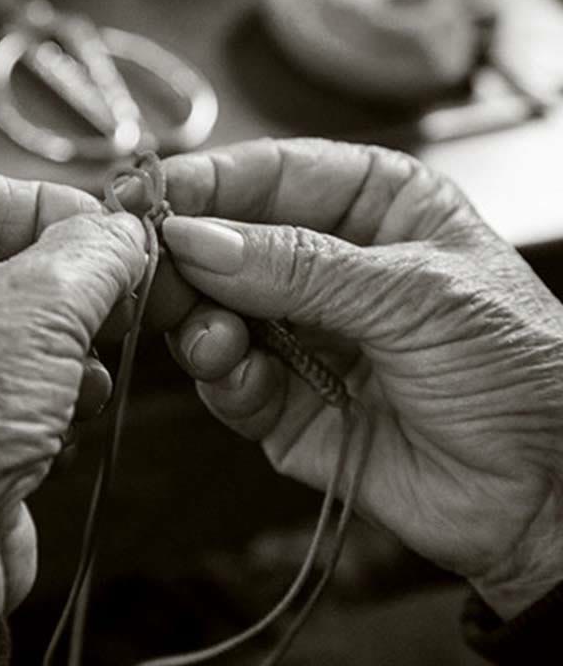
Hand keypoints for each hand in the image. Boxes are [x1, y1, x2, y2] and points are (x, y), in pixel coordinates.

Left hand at [0, 169, 145, 611]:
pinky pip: (4, 370)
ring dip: (65, 344)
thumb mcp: (42, 309)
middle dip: (68, 288)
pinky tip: (64, 412)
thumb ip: (96, 249)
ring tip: (82, 369)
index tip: (111, 230)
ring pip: (12, 319)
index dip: (52, 206)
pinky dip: (47, 386)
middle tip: (120, 293)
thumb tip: (125, 231)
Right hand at [157, 138, 562, 619]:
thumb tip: (198, 237)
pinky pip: (228, 378)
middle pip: (225, 242)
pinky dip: (225, 379)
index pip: (268, 175)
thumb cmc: (519, 367)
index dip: (204, 182)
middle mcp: (325, 263)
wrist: (544, 493)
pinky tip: (247, 380)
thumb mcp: (414, 293)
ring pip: (213, 311)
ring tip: (216, 339)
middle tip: (155, 270)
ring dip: (202, 324)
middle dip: (189, 259)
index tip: (146, 195)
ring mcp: (300, 331)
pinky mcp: (283, 398)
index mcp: (370, 205)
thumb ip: (298, 265)